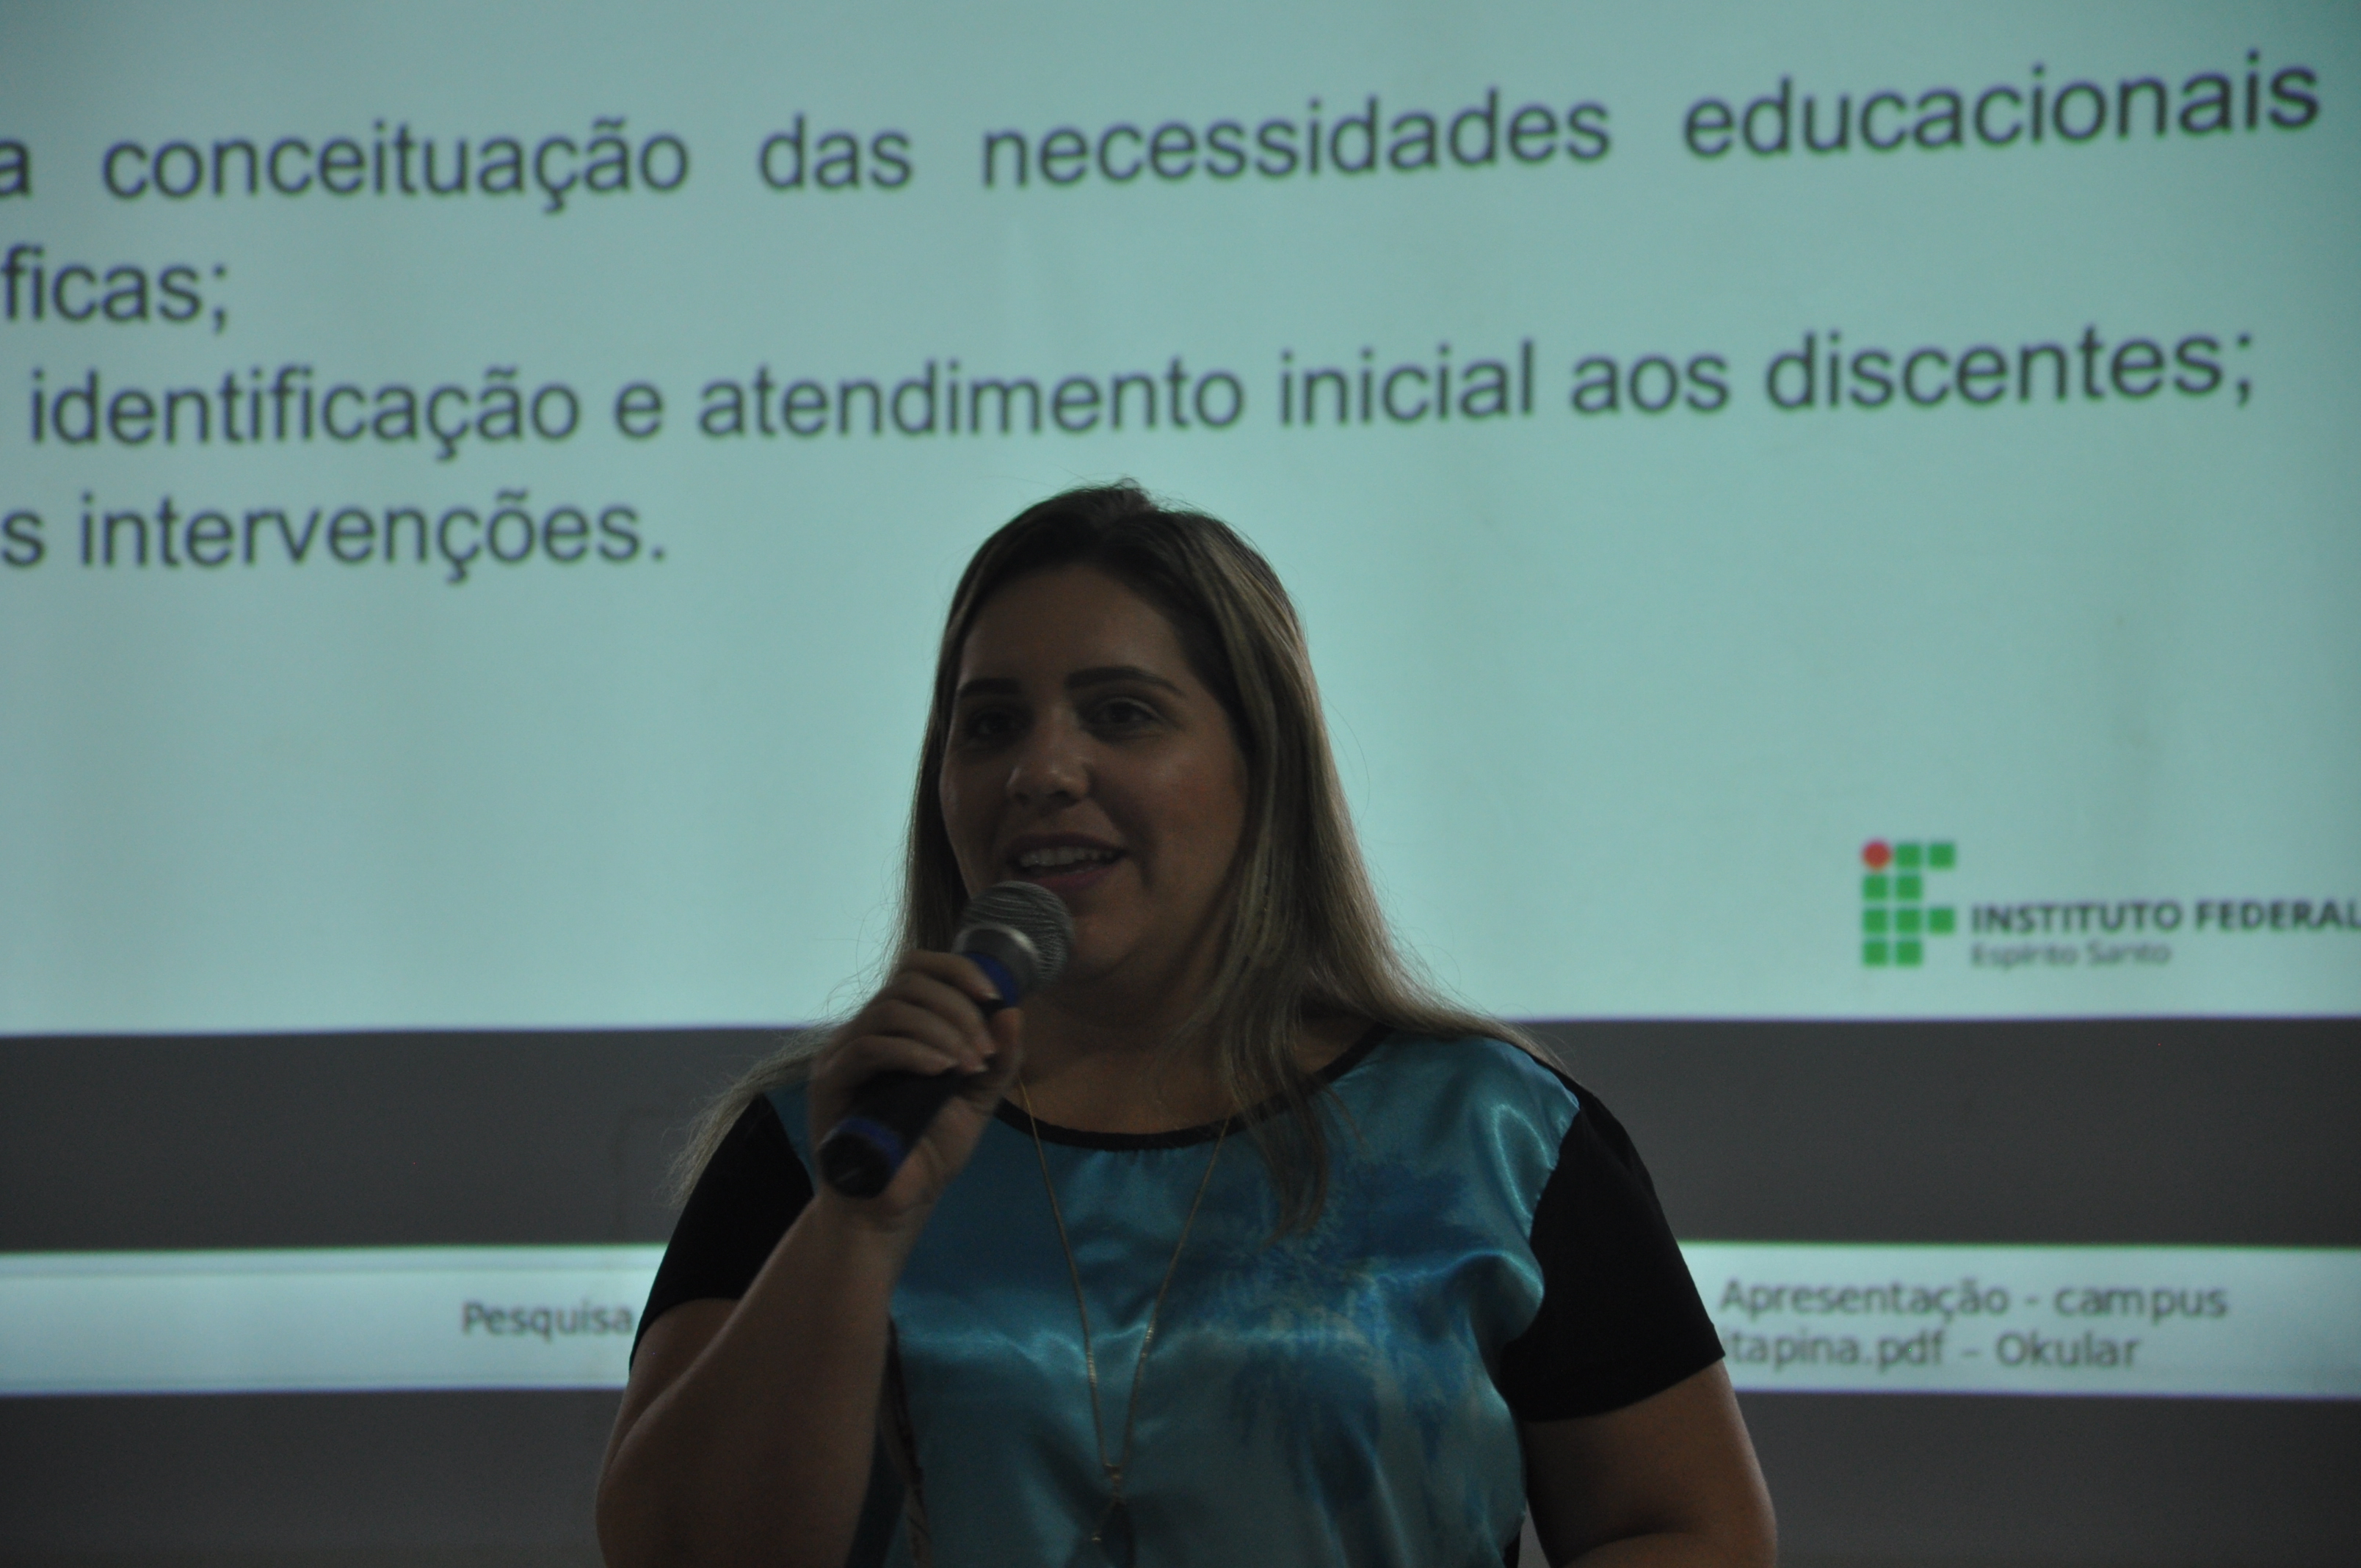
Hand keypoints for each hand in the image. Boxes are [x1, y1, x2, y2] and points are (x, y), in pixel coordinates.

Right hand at [806, 952, 1024, 1230]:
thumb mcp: (978, 1099)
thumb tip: (1013, 1011)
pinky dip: (912, 1053)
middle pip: (907, 983)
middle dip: (958, 1010)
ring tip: (968, 1067)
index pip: (917, 968)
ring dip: (941, 1032)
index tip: (993, 997)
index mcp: (896, 1028)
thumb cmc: (930, 1150)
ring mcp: (842, 1055)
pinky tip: (942, 1073)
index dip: (957, 971)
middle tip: (984, 1053)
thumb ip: (999, 1059)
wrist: (896, 1206)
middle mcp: (864, 1031)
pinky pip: (869, 1047)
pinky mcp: (829, 1083)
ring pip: (890, 1009)